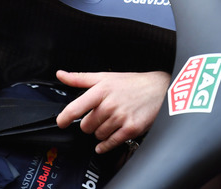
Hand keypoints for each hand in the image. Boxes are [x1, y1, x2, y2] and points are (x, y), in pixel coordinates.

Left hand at [55, 70, 169, 153]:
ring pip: (98, 135)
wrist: (159, 89)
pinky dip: (106, 145)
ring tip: (111, 121)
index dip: (64, 118)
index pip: (75, 108)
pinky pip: (110, 143)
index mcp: (101, 90)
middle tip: (100, 116)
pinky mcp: (131, 129)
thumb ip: (80, 78)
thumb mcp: (105, 77)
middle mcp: (110, 104)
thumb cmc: (132, 83)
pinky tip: (107, 141)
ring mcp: (121, 117)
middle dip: (90, 123)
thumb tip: (60, 74)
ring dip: (101, 131)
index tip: (61, 123)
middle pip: (86, 126)